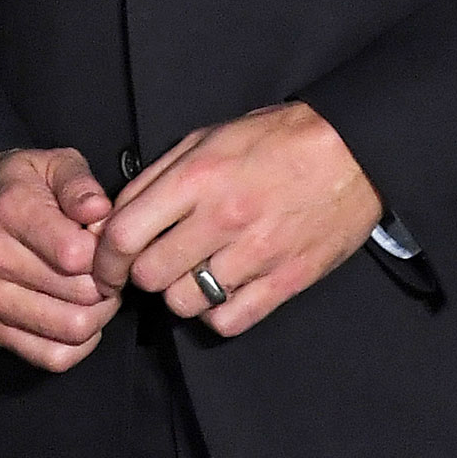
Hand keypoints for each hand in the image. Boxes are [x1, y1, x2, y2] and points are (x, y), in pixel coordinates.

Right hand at [0, 147, 121, 371]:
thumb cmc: (22, 184)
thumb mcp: (54, 163)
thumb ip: (80, 183)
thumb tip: (101, 211)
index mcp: (12, 211)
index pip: (75, 254)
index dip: (107, 251)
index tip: (109, 241)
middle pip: (79, 296)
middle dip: (108, 283)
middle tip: (109, 267)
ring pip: (70, 330)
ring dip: (98, 314)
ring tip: (97, 288)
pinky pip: (53, 357)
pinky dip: (79, 343)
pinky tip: (81, 313)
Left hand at [92, 102, 382, 336]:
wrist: (350, 151)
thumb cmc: (274, 138)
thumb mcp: (208, 137)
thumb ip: (158, 174)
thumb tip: (116, 213)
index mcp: (198, 177)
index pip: (125, 235)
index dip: (105, 257)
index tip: (106, 264)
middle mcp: (222, 218)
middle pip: (150, 276)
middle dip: (143, 273)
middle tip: (155, 263)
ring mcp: (256, 254)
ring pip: (185, 303)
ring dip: (181, 293)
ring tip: (194, 272)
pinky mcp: (286, 281)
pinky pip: (228, 321)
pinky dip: (218, 312)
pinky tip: (223, 289)